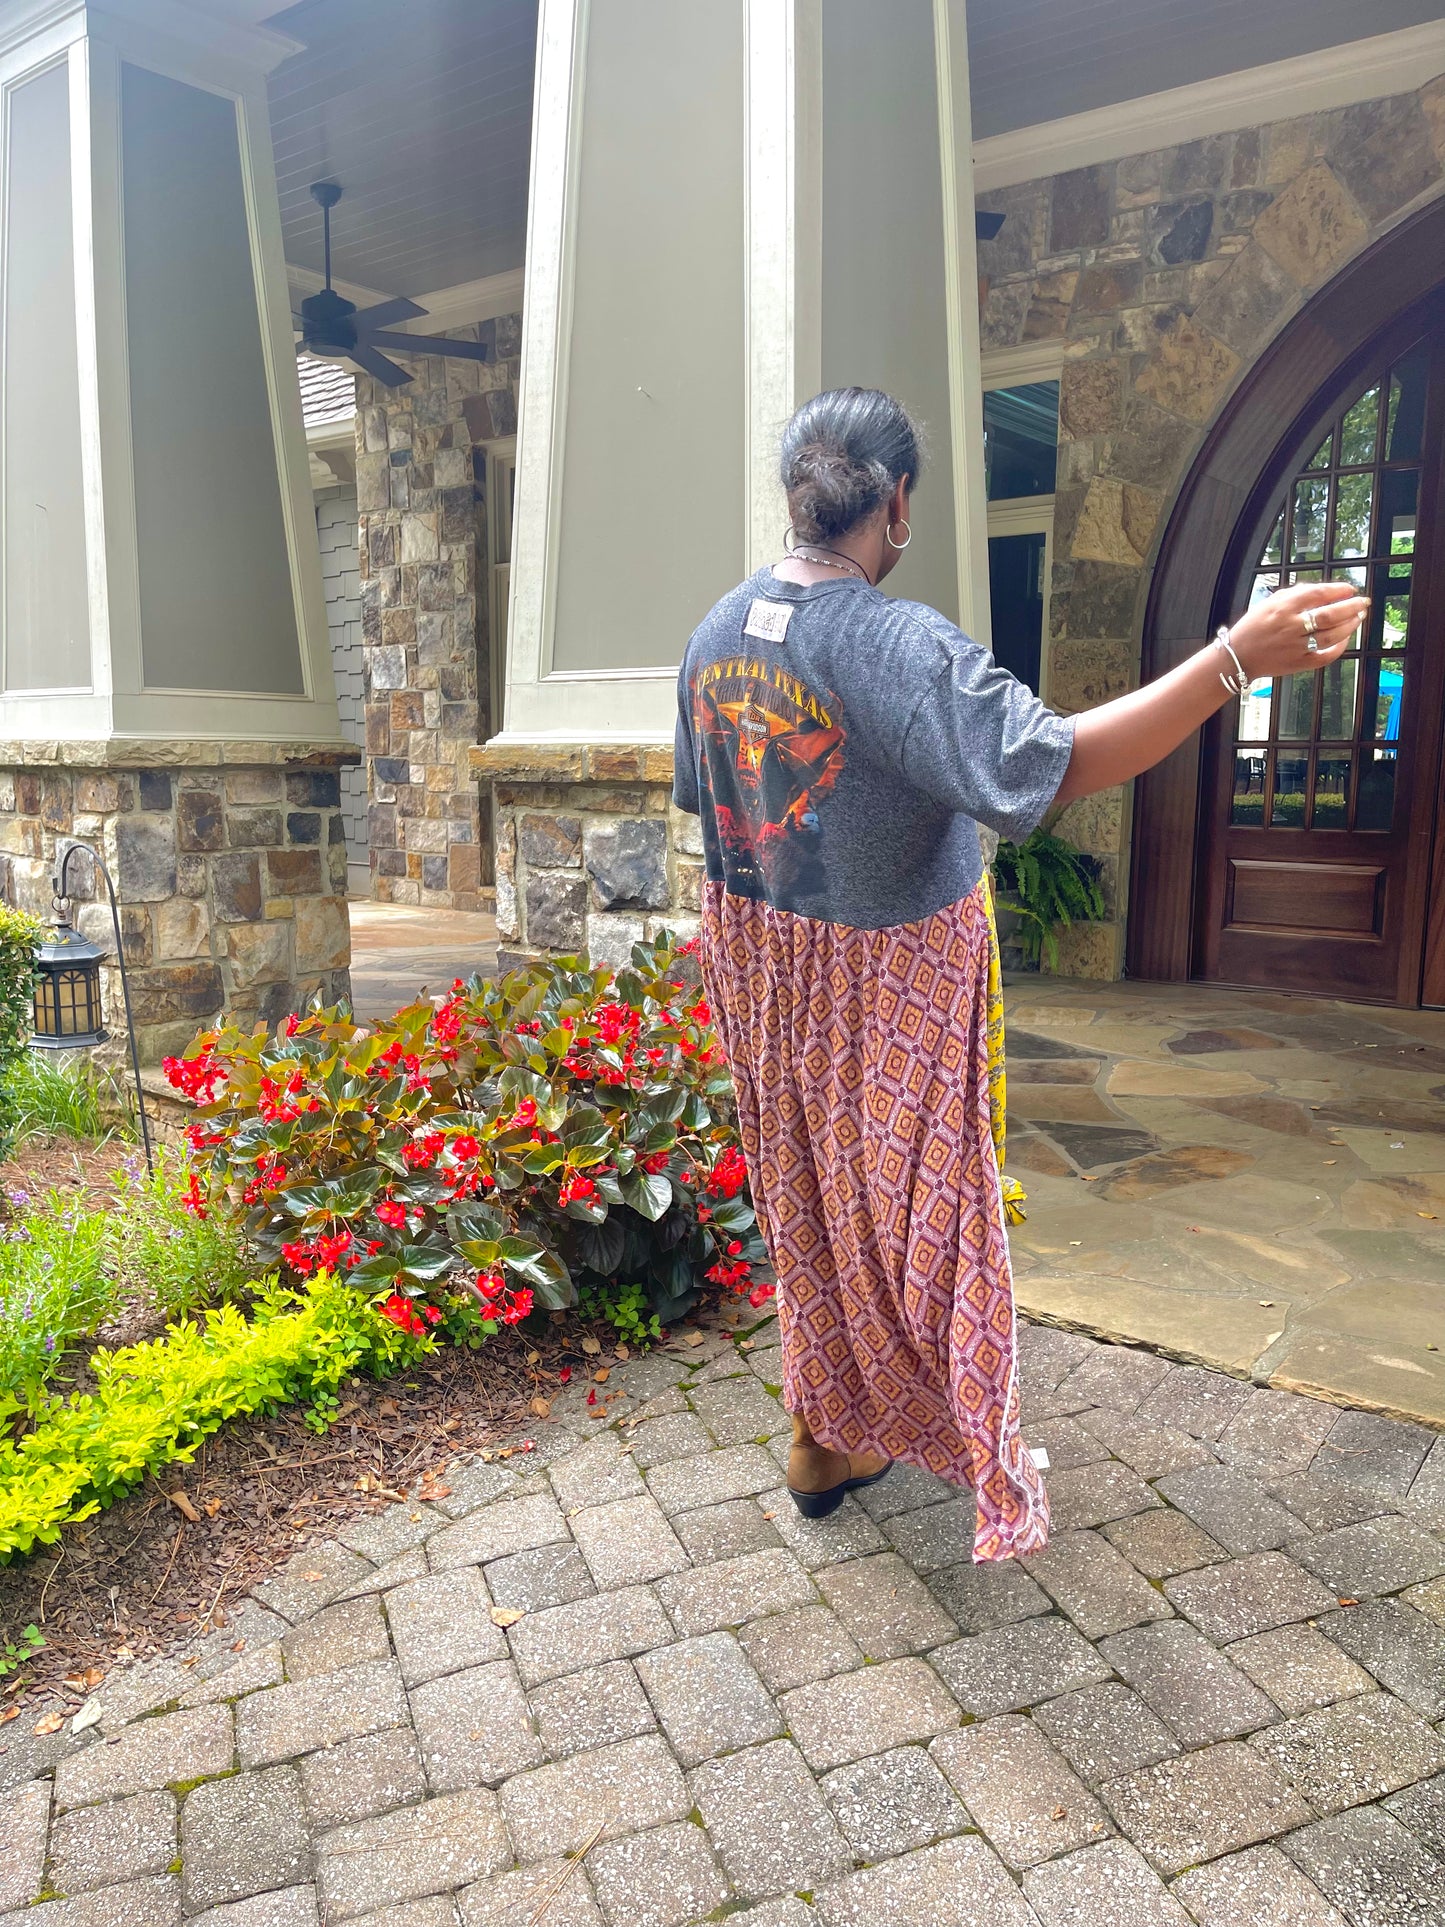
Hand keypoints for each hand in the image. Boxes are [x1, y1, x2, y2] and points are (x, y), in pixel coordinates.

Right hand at [1228, 580, 1368, 680]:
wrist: (1237, 657)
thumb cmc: (1253, 628)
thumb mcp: (1269, 603)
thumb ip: (1294, 594)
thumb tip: (1321, 591)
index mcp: (1282, 608)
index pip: (1318, 594)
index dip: (1338, 590)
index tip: (1349, 589)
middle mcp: (1290, 627)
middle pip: (1330, 615)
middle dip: (1351, 607)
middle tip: (1363, 602)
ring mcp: (1296, 647)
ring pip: (1332, 635)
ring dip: (1350, 625)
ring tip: (1358, 617)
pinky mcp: (1299, 663)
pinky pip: (1326, 656)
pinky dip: (1339, 647)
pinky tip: (1345, 638)